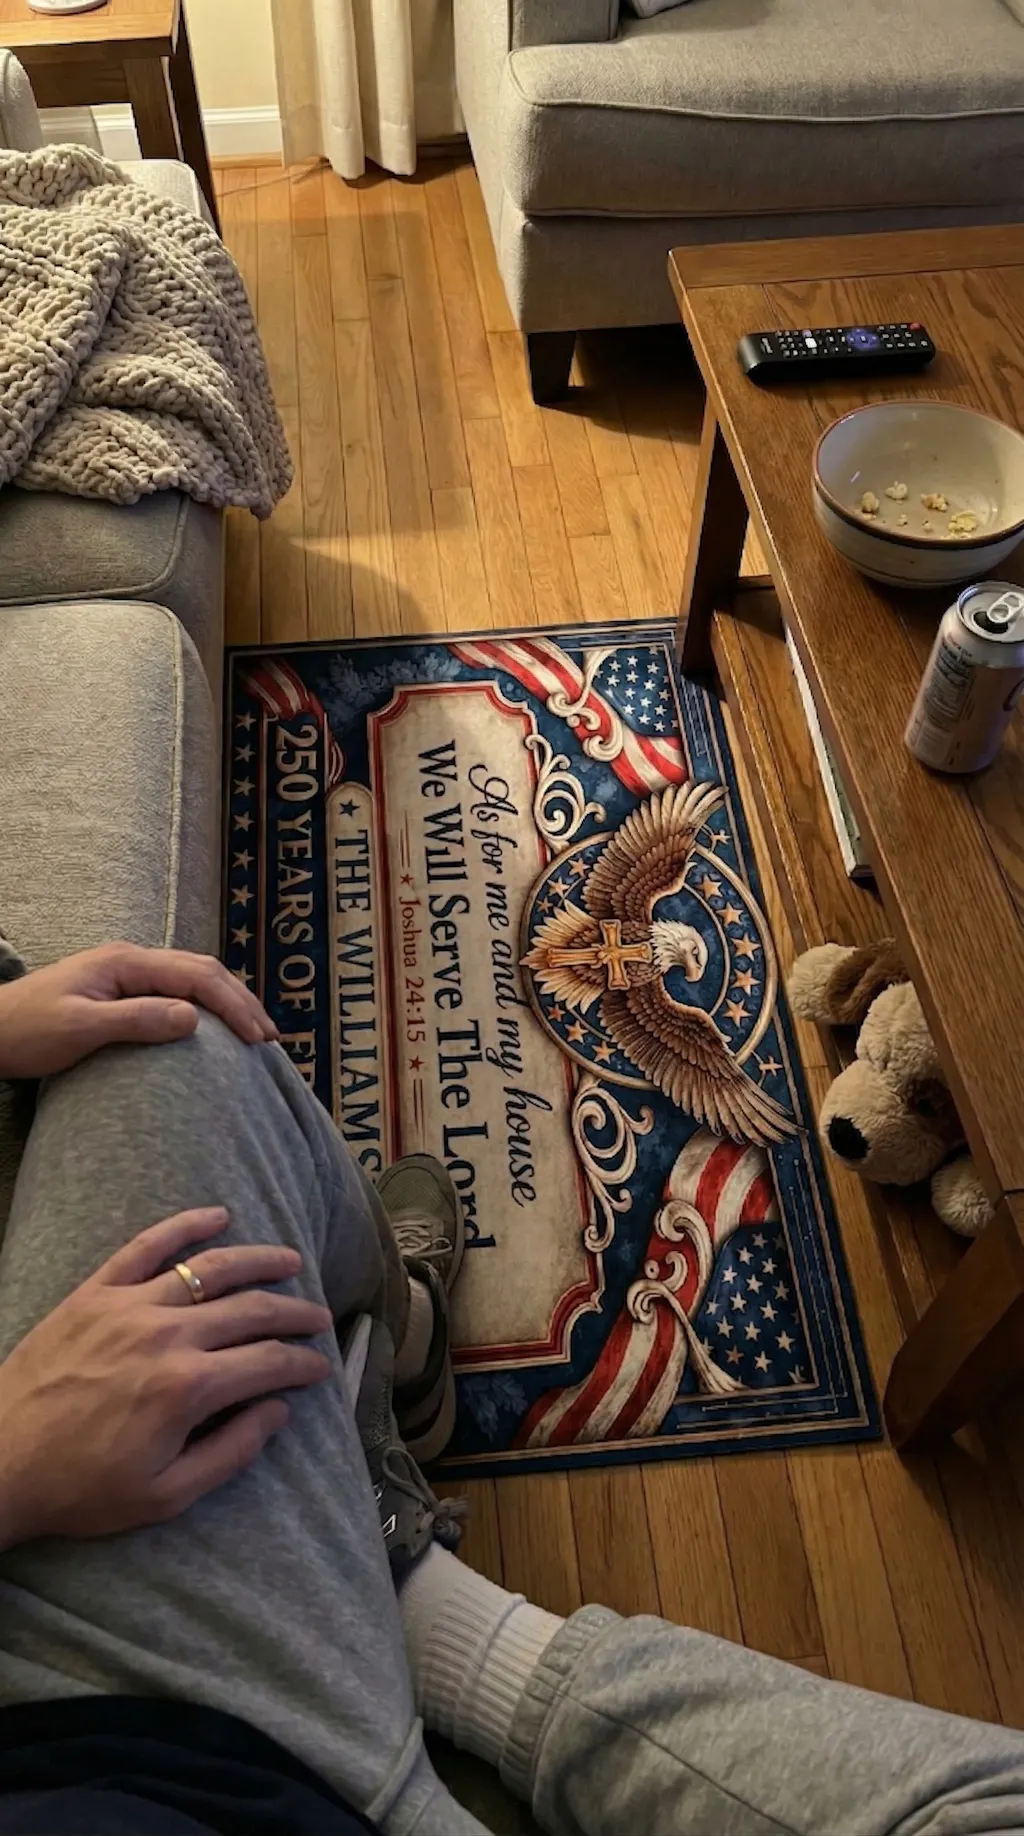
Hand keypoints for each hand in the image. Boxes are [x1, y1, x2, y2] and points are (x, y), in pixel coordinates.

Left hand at [0, 944, 277, 1078]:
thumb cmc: (27, 1032)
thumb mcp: (80, 1028)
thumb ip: (136, 1019)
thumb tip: (194, 1018)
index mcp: (125, 962)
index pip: (196, 976)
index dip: (233, 1005)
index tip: (258, 1038)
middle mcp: (131, 961)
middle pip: (202, 971)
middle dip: (241, 1001)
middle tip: (270, 1038)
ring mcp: (127, 975)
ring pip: (193, 979)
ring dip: (228, 1002)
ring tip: (255, 1033)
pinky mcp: (122, 992)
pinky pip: (177, 992)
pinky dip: (207, 1008)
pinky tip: (216, 1029)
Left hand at [0, 1208, 331, 1545]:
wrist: (0, 1463)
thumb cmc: (82, 1487)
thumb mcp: (167, 1494)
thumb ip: (232, 1451)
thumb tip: (278, 1410)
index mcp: (188, 1388)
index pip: (268, 1361)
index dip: (303, 1363)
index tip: (320, 1367)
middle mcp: (167, 1335)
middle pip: (251, 1309)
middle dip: (295, 1314)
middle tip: (319, 1319)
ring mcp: (130, 1306)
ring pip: (211, 1268)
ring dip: (259, 1261)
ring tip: (290, 1262)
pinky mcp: (96, 1293)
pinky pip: (147, 1246)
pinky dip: (185, 1225)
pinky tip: (217, 1216)